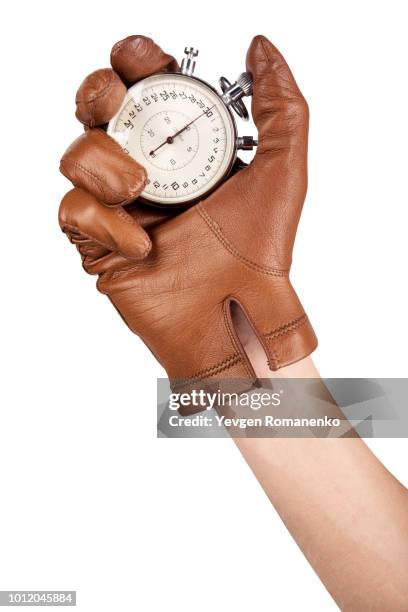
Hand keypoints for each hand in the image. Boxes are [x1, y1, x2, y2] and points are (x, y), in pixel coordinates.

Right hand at [59, 35, 316, 388]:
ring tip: (139, 189)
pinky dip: (105, 223)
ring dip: (101, 162)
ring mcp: (118, 207)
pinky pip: (74, 213)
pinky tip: (142, 245)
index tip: (149, 62)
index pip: (145, 87)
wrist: (237, 318)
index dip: (137, 61)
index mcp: (184, 147)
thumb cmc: (260, 254)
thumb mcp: (282, 174)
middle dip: (99, 92)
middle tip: (116, 101)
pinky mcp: (97, 244)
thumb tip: (262, 47)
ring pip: (75, 156)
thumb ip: (280, 108)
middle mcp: (146, 170)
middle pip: (96, 110)